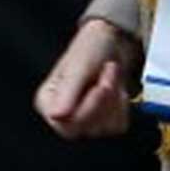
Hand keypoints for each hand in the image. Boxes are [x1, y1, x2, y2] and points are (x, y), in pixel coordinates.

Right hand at [35, 17, 139, 138]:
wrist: (113, 42)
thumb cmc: (90, 48)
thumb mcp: (78, 67)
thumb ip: (67, 91)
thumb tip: (56, 115)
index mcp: (47, 102)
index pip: (65, 124)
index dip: (87, 108)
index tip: (100, 86)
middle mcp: (62, 115)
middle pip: (86, 128)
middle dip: (104, 101)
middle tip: (107, 75)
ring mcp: (83, 120)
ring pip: (104, 128)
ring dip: (115, 101)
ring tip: (111, 78)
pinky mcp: (102, 121)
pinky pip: (117, 126)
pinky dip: (122, 107)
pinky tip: (117, 90)